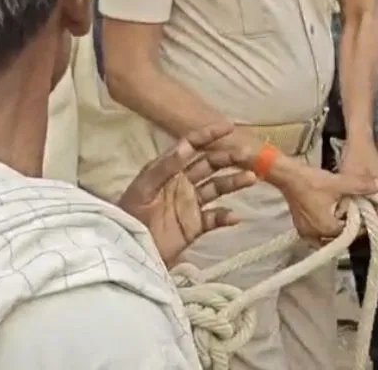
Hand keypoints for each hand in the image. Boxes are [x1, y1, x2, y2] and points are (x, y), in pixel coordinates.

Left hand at [118, 124, 257, 264]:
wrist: (126, 251)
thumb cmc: (129, 215)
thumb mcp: (143, 188)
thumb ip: (164, 168)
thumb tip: (186, 146)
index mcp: (169, 170)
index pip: (192, 147)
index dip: (209, 135)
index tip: (228, 127)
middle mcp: (183, 183)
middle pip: (210, 165)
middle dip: (229, 158)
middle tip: (247, 154)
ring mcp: (191, 204)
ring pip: (217, 188)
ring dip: (234, 182)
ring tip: (251, 178)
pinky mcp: (195, 226)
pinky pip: (215, 218)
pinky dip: (226, 216)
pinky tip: (235, 216)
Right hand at [280, 165, 377, 242]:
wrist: (287, 175)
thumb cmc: (312, 180)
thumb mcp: (340, 183)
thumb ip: (362, 186)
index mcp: (328, 229)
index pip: (352, 232)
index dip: (361, 222)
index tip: (366, 211)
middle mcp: (316, 237)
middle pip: (341, 236)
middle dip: (350, 226)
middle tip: (356, 211)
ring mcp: (306, 235)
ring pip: (329, 237)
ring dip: (338, 228)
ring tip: (344, 213)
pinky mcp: (300, 229)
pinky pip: (318, 236)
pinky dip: (326, 229)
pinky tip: (330, 217)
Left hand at [341, 136, 377, 220]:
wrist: (358, 137)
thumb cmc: (356, 156)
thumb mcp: (352, 177)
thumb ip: (354, 196)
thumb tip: (348, 215)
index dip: (368, 223)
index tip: (354, 226)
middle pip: (377, 212)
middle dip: (363, 217)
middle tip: (347, 221)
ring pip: (372, 206)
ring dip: (359, 210)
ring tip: (344, 214)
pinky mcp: (373, 184)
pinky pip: (368, 199)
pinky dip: (358, 202)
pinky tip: (346, 204)